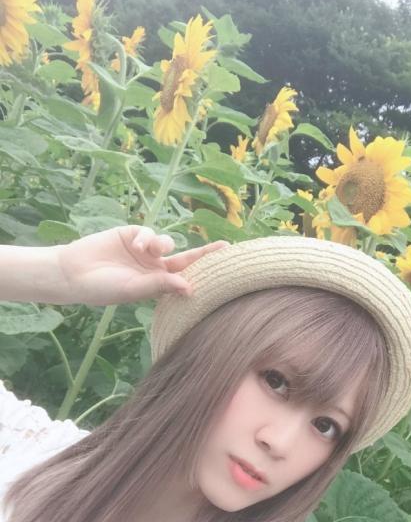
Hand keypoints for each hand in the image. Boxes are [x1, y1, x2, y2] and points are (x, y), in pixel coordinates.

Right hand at [57, 225, 229, 305]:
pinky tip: (136, 245)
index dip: (204, 274)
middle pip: (186, 258)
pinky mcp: (132, 234)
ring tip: (149, 250)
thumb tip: (190, 287)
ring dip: (162, 244)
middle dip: (204, 253)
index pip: (186, 278)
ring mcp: (144, 251)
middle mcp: (154, 267)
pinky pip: (149, 232)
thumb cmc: (104, 288)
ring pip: (167, 243)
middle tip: (226, 248)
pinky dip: (146, 237)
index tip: (226, 273)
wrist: (74, 272)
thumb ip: (160, 285)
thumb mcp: (134, 288)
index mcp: (157, 284)